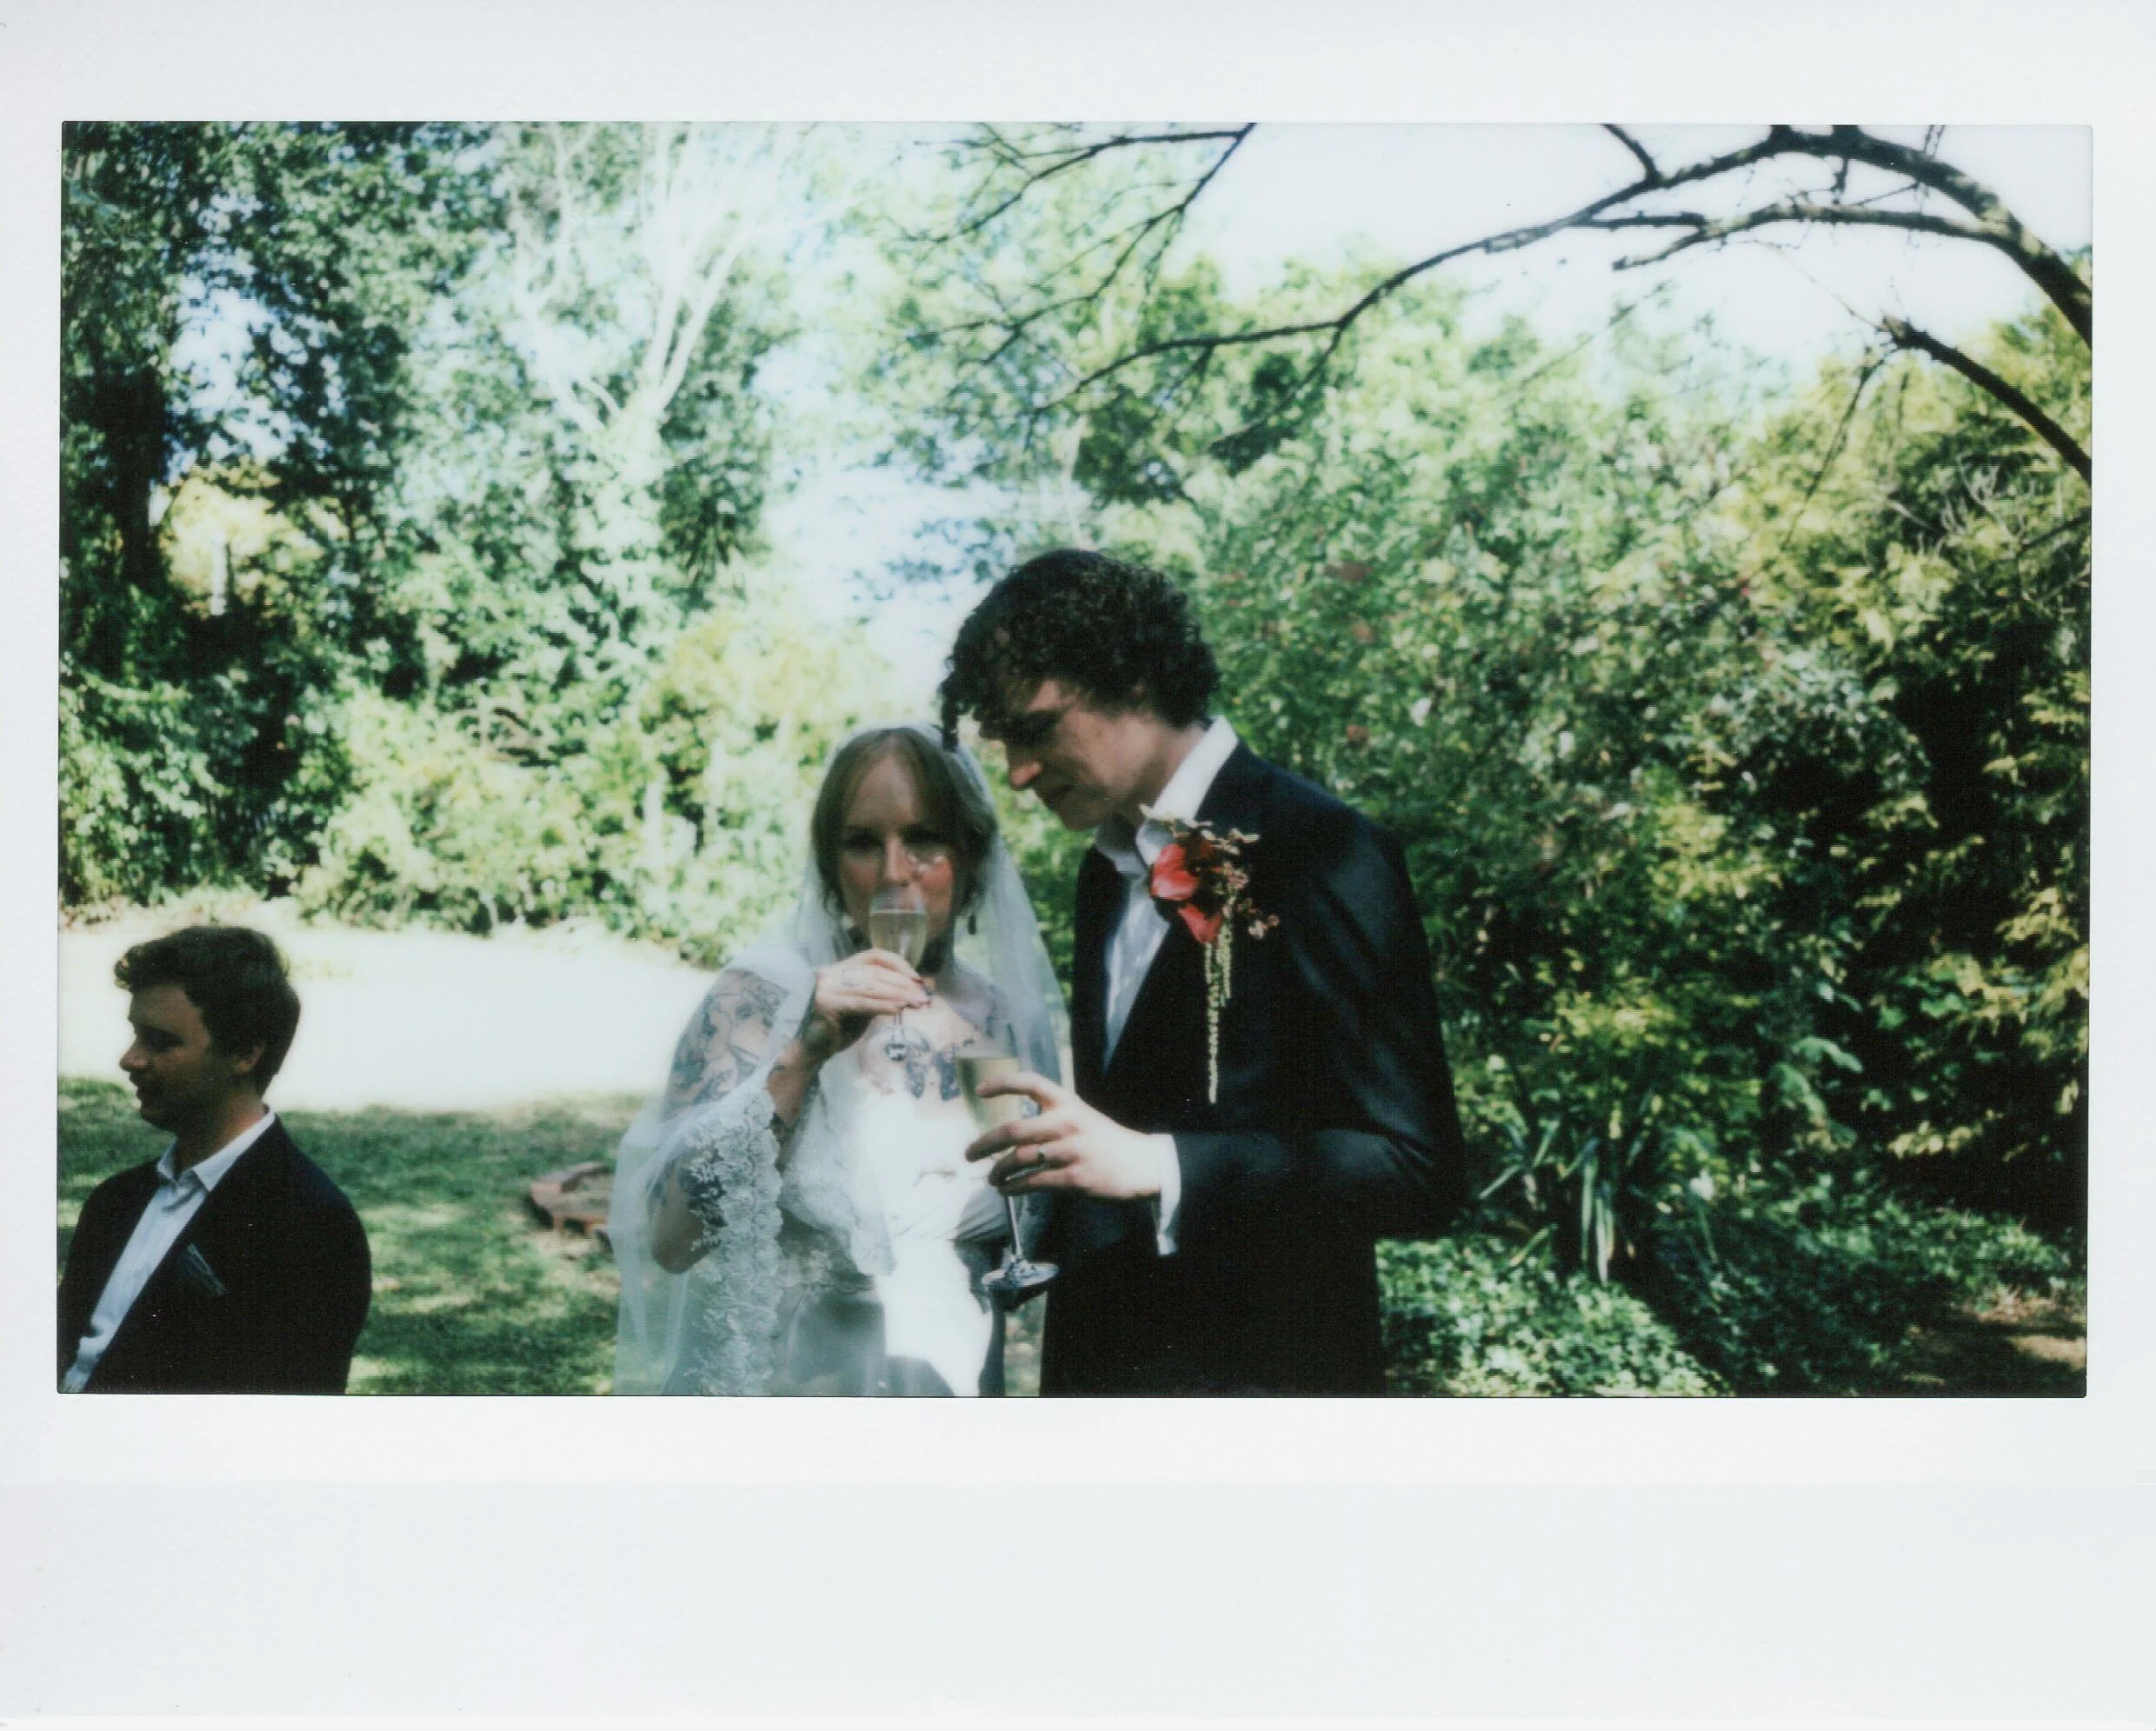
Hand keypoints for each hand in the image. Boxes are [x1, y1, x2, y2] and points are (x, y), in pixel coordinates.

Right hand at [804, 951, 929, 1057]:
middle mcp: (831, 973)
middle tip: (922, 997)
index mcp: (841, 968)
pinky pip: (861, 1003)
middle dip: (902, 984)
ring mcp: (827, 987)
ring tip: (914, 1004)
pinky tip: (897, 1010)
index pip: (873, 956)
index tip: (917, 979)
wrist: (814, 1049)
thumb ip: (881, 994)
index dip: (898, 964)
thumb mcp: (864, 1005)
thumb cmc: (840, 1028)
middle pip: (874, 972)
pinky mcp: (826, 1004)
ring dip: (897, 995)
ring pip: (869, 986)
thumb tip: (914, 989)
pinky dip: (881, 1005)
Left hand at [963, 1072, 1167, 1200]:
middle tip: (969, 1155)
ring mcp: (1071, 1151)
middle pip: (1012, 1131)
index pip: (1030, 1083)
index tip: (979, 1091)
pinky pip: (1033, 1183)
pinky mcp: (1074, 1178)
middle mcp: (1067, 1122)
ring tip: (992, 1179)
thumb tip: (1010, 1135)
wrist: (1141, 1164)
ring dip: (998, 1172)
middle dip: (984, 1145)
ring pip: (1019, 1160)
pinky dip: (1014, 1188)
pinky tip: (1007, 1191)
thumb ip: (1051, 1118)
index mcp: (1068, 1102)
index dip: (1002, 1084)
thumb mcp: (1081, 1116)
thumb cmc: (1105, 1140)